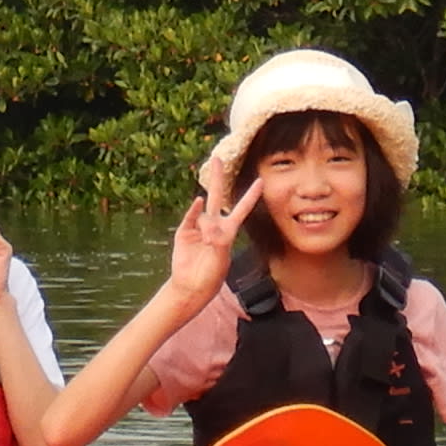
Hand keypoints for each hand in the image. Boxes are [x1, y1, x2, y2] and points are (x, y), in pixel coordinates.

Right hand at [163, 168, 263, 304]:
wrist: (190, 286)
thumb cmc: (210, 276)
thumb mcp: (221, 260)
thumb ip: (218, 241)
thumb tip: (209, 224)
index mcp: (228, 232)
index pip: (242, 209)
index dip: (251, 195)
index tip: (261, 180)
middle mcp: (213, 225)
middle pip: (217, 196)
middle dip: (218, 178)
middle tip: (218, 158)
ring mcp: (198, 227)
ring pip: (204, 209)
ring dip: (207, 214)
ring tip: (207, 231)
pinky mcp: (184, 231)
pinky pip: (190, 216)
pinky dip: (194, 209)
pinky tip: (198, 202)